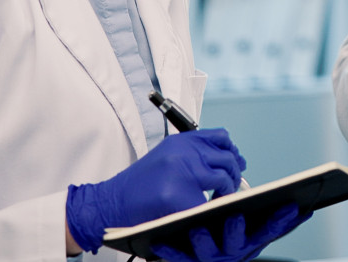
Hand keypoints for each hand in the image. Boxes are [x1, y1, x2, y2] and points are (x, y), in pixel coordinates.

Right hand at [66, 128, 246, 251]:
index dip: (232, 151)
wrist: (111, 203)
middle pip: (226, 157)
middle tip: (232, 187)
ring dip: (228, 190)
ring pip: (223, 176)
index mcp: (180, 141)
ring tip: (222, 199)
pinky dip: (215, 207)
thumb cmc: (138, 186)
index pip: (220, 137)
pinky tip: (209, 211)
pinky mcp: (179, 194)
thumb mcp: (165, 158)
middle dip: (234, 173)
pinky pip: (210, 201)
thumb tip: (225, 159)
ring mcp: (181, 170)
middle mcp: (182, 151)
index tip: (237, 162)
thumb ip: (190, 154)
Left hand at [152, 203, 310, 261]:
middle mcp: (232, 251)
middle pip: (236, 244)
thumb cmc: (231, 238)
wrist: (204, 257)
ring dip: (204, 242)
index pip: (269, 230)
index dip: (280, 221)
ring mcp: (210, 257)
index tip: (289, 206)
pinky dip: (170, 250)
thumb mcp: (255, 229)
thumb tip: (303, 208)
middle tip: (235, 216)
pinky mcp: (188, 259)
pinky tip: (161, 241)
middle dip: (236, 231)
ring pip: (206, 253)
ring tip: (197, 230)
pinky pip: (178, 257)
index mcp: (250, 241)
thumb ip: (276, 221)